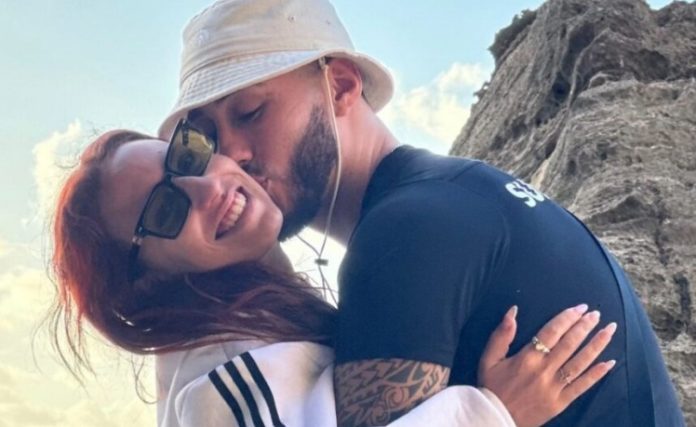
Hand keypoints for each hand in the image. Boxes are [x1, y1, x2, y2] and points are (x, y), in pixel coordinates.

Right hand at [478, 305, 616, 426]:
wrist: (494, 419)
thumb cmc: (491, 387)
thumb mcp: (488, 358)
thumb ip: (501, 335)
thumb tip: (513, 311)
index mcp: (527, 358)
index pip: (552, 332)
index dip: (567, 318)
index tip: (580, 308)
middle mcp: (544, 370)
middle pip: (569, 344)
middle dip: (585, 327)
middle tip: (597, 314)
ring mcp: (554, 387)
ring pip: (580, 363)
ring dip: (596, 345)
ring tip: (609, 331)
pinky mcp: (561, 402)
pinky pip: (582, 386)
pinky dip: (597, 374)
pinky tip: (610, 363)